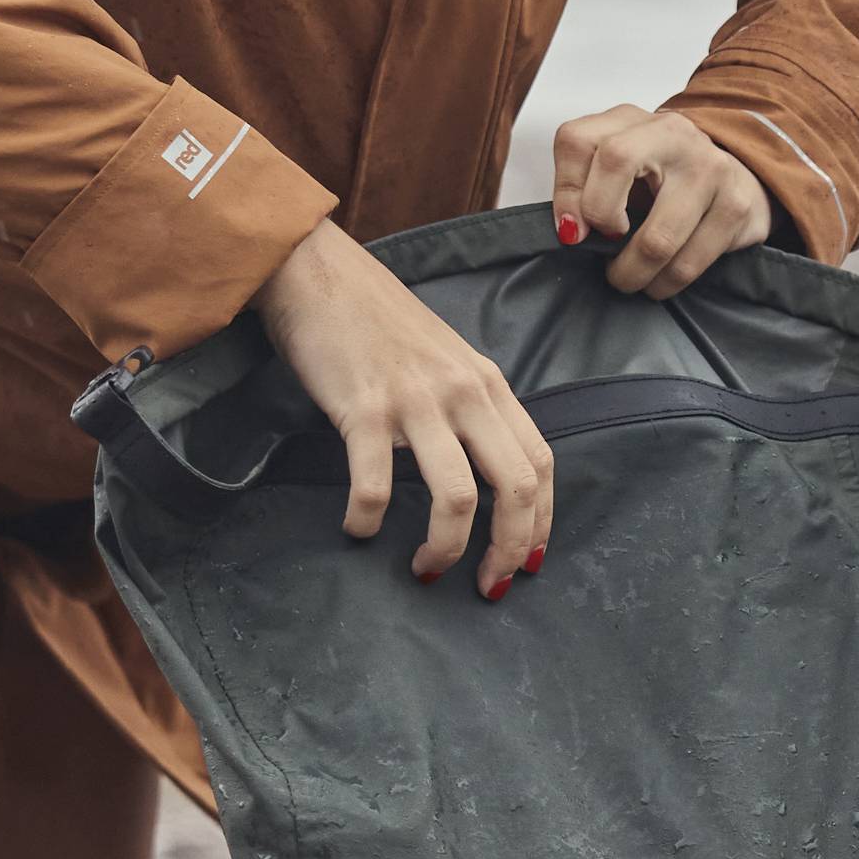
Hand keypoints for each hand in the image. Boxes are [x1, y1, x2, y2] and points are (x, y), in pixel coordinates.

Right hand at [249, 219, 554, 594]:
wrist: (316, 273)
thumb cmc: (376, 322)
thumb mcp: (444, 359)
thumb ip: (469, 407)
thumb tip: (484, 474)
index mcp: (489, 383)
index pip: (541, 462)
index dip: (541, 521)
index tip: (526, 560)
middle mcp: (463, 392)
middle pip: (516, 488)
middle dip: (509, 550)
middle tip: (487, 586)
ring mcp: (415, 401)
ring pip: (457, 498)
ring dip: (445, 549)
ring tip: (425, 570)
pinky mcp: (363, 409)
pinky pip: (377, 486)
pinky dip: (368, 521)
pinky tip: (357, 529)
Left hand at [552, 104, 773, 296]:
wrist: (738, 181)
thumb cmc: (665, 180)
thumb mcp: (621, 171)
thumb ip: (586, 187)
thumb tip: (572, 231)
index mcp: (631, 120)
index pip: (578, 140)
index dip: (565, 191)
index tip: (571, 229)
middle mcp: (672, 133)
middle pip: (616, 159)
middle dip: (600, 219)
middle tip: (603, 248)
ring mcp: (709, 167)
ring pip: (656, 237)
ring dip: (632, 273)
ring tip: (628, 276)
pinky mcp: (735, 207)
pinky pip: (686, 263)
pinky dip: (664, 283)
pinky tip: (660, 279)